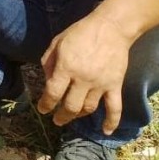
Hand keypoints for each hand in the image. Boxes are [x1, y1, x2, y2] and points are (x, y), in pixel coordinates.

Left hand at [37, 13, 132, 134]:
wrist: (110, 28)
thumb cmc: (80, 33)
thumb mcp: (57, 42)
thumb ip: (48, 61)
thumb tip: (47, 80)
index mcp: (66, 67)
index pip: (53, 93)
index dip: (46, 104)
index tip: (42, 110)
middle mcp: (83, 79)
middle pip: (71, 106)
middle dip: (61, 116)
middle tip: (56, 120)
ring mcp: (100, 84)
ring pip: (88, 108)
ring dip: (79, 115)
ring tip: (72, 116)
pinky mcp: (115, 85)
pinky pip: (115, 108)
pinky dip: (111, 122)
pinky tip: (105, 131)